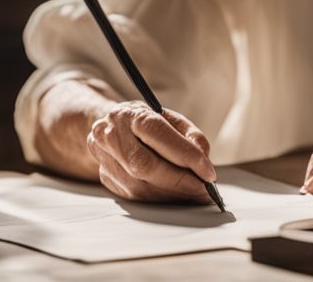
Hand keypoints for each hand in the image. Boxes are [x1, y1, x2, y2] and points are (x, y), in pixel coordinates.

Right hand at [85, 101, 217, 202]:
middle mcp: (111, 136)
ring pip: (140, 187)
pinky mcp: (107, 179)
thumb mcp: (170, 119)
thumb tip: (203, 161)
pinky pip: (137, 196)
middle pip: (145, 165)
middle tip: (204, 190)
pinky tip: (177, 196)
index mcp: (130, 114)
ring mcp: (105, 159)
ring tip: (195, 195)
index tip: (208, 172)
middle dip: (180, 181)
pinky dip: (162, 198)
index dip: (185, 155)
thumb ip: (190, 135)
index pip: (157, 133)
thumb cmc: (146, 123)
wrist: (112, 127)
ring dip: (172, 194)